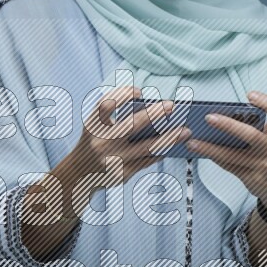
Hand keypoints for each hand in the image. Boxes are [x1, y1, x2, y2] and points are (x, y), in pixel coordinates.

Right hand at [69, 85, 191, 189]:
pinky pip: (148, 161)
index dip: (123, 94)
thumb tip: (155, 109)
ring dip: (170, 138)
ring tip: (186, 131)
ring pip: (147, 147)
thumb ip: (116, 116)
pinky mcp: (122, 175)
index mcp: (93, 126)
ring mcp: (112, 160)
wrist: (80, 174)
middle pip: (132, 125)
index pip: (106, 104)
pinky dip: (162, 151)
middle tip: (172, 105)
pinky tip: (172, 145)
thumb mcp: (97, 126)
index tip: (139, 91)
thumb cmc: (95, 141)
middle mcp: (101, 142)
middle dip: (154, 114)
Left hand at [185, 90, 266, 213]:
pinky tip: (201, 151)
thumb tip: (221, 118)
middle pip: (251, 135)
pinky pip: (229, 166)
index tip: (249, 95)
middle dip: (228, 125)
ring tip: (192, 141)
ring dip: (209, 148)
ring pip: (232, 155)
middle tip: (208, 117)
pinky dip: (214, 157)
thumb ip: (255, 129)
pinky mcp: (252, 178)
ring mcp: (263, 165)